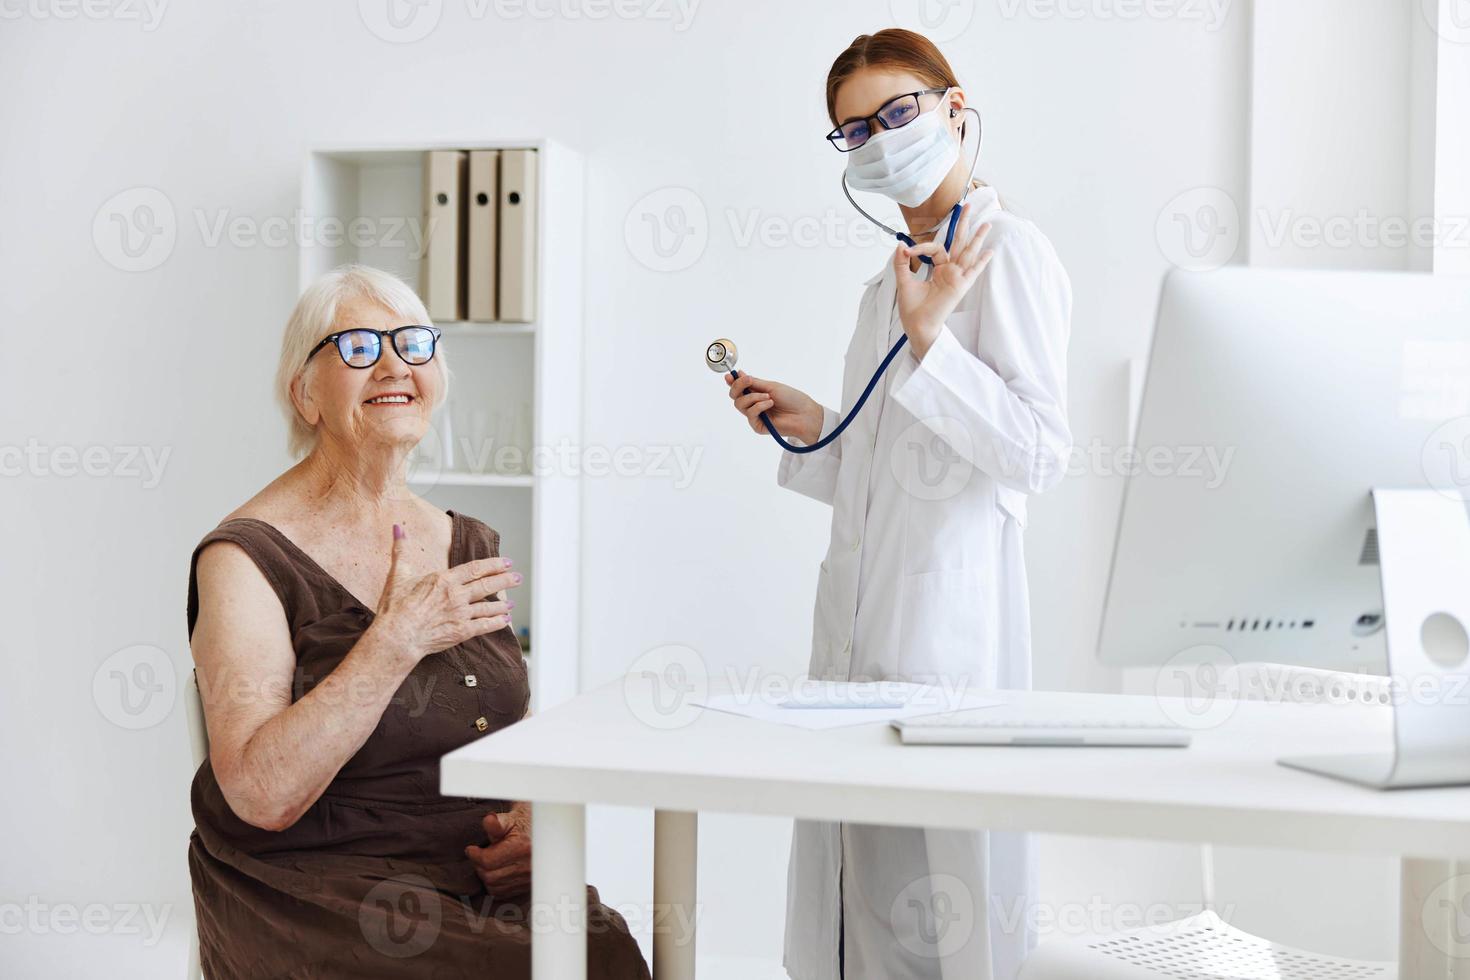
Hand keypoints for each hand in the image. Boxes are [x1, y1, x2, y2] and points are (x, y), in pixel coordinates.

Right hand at [373, 524, 519, 662]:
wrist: (396, 637)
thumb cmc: (395, 607)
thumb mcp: (398, 574)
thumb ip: (401, 550)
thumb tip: (397, 528)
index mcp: (444, 580)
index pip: (475, 568)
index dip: (493, 565)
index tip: (506, 562)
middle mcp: (456, 596)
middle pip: (487, 585)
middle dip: (505, 580)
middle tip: (518, 578)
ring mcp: (460, 614)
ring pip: (488, 607)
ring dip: (502, 604)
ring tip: (512, 603)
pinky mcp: (461, 632)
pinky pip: (484, 626)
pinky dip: (496, 623)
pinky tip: (504, 621)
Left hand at [466, 805, 531, 898]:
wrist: (540, 834)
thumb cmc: (521, 826)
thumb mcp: (509, 820)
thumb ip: (496, 823)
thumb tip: (489, 821)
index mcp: (523, 848)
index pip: (489, 861)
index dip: (475, 855)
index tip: (471, 850)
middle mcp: (527, 866)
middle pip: (490, 876)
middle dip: (479, 866)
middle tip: (478, 856)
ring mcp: (528, 878)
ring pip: (494, 887)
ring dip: (486, 876)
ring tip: (487, 863)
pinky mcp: (526, 886)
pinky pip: (502, 893)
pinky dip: (494, 884)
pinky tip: (495, 871)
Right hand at [725, 372, 823, 443]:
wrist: (804, 413)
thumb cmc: (792, 399)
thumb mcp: (771, 386)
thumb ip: (753, 383)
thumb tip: (739, 373)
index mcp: (756, 393)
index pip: (739, 388)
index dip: (732, 382)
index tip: (729, 376)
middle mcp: (753, 404)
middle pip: (734, 396)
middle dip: (738, 386)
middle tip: (748, 380)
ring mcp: (755, 415)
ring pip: (739, 404)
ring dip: (753, 397)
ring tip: (768, 397)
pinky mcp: (757, 426)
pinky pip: (749, 414)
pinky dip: (759, 406)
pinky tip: (770, 404)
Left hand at [893, 202, 994, 358]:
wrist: (917, 325)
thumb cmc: (912, 309)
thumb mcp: (904, 281)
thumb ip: (902, 263)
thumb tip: (901, 245)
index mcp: (939, 270)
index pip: (935, 248)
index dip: (921, 247)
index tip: (907, 251)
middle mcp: (950, 272)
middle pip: (959, 243)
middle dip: (963, 224)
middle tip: (968, 206)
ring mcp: (957, 278)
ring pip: (969, 253)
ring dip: (977, 238)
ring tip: (987, 223)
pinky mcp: (960, 286)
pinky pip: (973, 272)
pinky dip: (982, 262)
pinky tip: (990, 251)